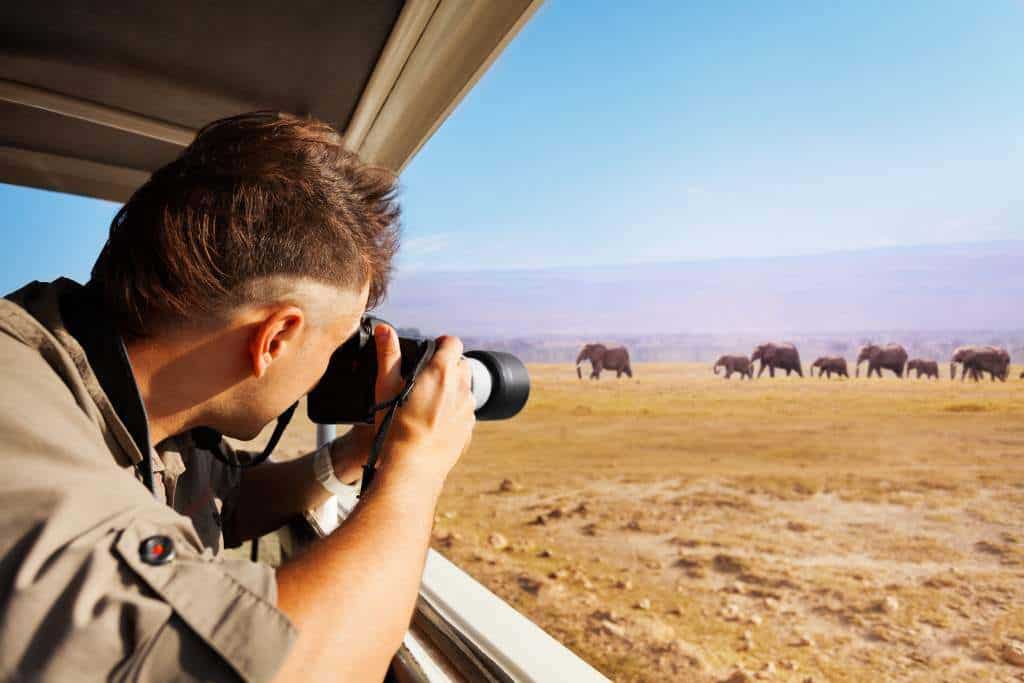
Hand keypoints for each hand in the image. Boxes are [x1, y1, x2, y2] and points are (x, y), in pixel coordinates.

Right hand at [370, 324, 474, 487]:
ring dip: (452, 388)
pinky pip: (465, 410)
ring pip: (464, 387)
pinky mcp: (469, 427)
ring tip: (428, 402)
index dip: (441, 344)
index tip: (430, 352)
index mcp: (442, 370)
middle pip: (461, 363)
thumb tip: (384, 329)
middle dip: (447, 366)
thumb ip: (387, 354)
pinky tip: (435, 421)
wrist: (413, 466)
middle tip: (425, 379)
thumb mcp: (385, 386)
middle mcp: (461, 386)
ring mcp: (468, 407)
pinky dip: (454, 410)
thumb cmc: (396, 427)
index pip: (452, 342)